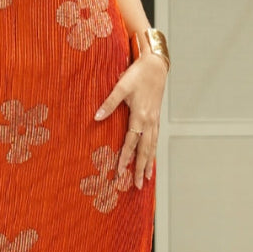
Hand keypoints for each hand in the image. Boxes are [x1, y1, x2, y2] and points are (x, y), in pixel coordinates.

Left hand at [94, 54, 166, 188]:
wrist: (156, 66)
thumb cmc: (138, 74)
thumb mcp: (121, 86)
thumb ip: (109, 103)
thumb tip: (96, 117)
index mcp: (140, 116)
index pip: (131, 143)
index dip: (125, 159)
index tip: (120, 173)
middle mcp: (149, 122)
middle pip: (145, 150)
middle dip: (141, 169)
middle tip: (138, 186)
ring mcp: (155, 120)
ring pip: (152, 146)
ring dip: (149, 163)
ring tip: (147, 178)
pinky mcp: (156, 118)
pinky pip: (155, 139)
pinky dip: (153, 151)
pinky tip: (151, 158)